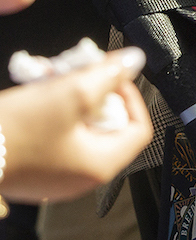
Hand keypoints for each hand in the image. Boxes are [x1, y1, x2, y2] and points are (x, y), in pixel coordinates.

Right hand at [0, 46, 151, 203]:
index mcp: (99, 166)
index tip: (111, 76)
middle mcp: (81, 178)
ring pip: (78, 128)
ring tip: (50, 76)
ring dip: (68, 97)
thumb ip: (107, 75)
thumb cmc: (11, 133)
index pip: (139, 127)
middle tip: (77, 70)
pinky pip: (54, 137)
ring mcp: (55, 177)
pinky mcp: (32, 170)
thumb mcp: (69, 93)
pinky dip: (49, 113)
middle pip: (108, 126)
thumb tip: (134, 61)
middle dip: (94, 91)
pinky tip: (34, 93)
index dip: (130, 95)